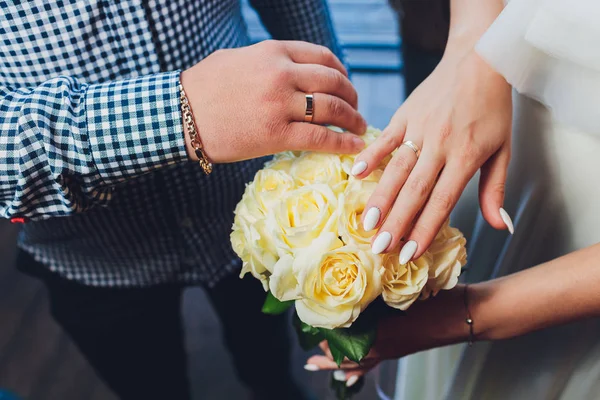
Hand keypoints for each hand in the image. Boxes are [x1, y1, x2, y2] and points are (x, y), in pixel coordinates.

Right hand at [180, 40, 366, 162]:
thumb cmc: (203, 88)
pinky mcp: (276, 134)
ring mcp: (281, 104)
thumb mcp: (237, 59)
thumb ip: (267, 60)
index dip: (342, 72)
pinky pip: (320, 137)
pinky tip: (353, 147)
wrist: (180, 115)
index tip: (347, 84)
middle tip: (357, 109)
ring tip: (359, 128)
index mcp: (273, 52)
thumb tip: (289, 69)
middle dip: (352, 96)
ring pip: (332, 109)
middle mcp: (282, 74)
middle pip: (333, 82)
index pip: (322, 57)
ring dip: (353, 119)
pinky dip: (342, 143)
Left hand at [304, 287, 467, 385]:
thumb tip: (350, 282)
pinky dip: (360, 371)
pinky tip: (351, 378)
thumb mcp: (401, 290)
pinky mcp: (400, 350)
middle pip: (347, 356)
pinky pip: (375, 364)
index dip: (324, 332)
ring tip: (322, 367)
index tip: (309, 323)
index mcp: (379, 334)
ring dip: (340, 365)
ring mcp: (392, 350)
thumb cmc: (436, 299)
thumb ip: (375, 289)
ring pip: (360, 362)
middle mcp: (382, 347)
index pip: (341, 338)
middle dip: (327, 357)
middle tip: (310, 361)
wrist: (465, 314)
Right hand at [353, 46, 511, 260]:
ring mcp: (420, 128)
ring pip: (397, 169)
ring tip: (367, 224)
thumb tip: (500, 227)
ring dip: (381, 198)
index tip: (409, 255)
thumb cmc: (492, 108)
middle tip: (380, 249)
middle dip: (397, 223)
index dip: (424, 230)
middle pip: (415, 191)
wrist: (478, 60)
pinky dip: (370, 156)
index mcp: (467, 156)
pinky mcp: (404, 114)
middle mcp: (441, 145)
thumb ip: (496, 189)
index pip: (442, 201)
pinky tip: (356, 175)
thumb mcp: (503, 149)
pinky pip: (385, 138)